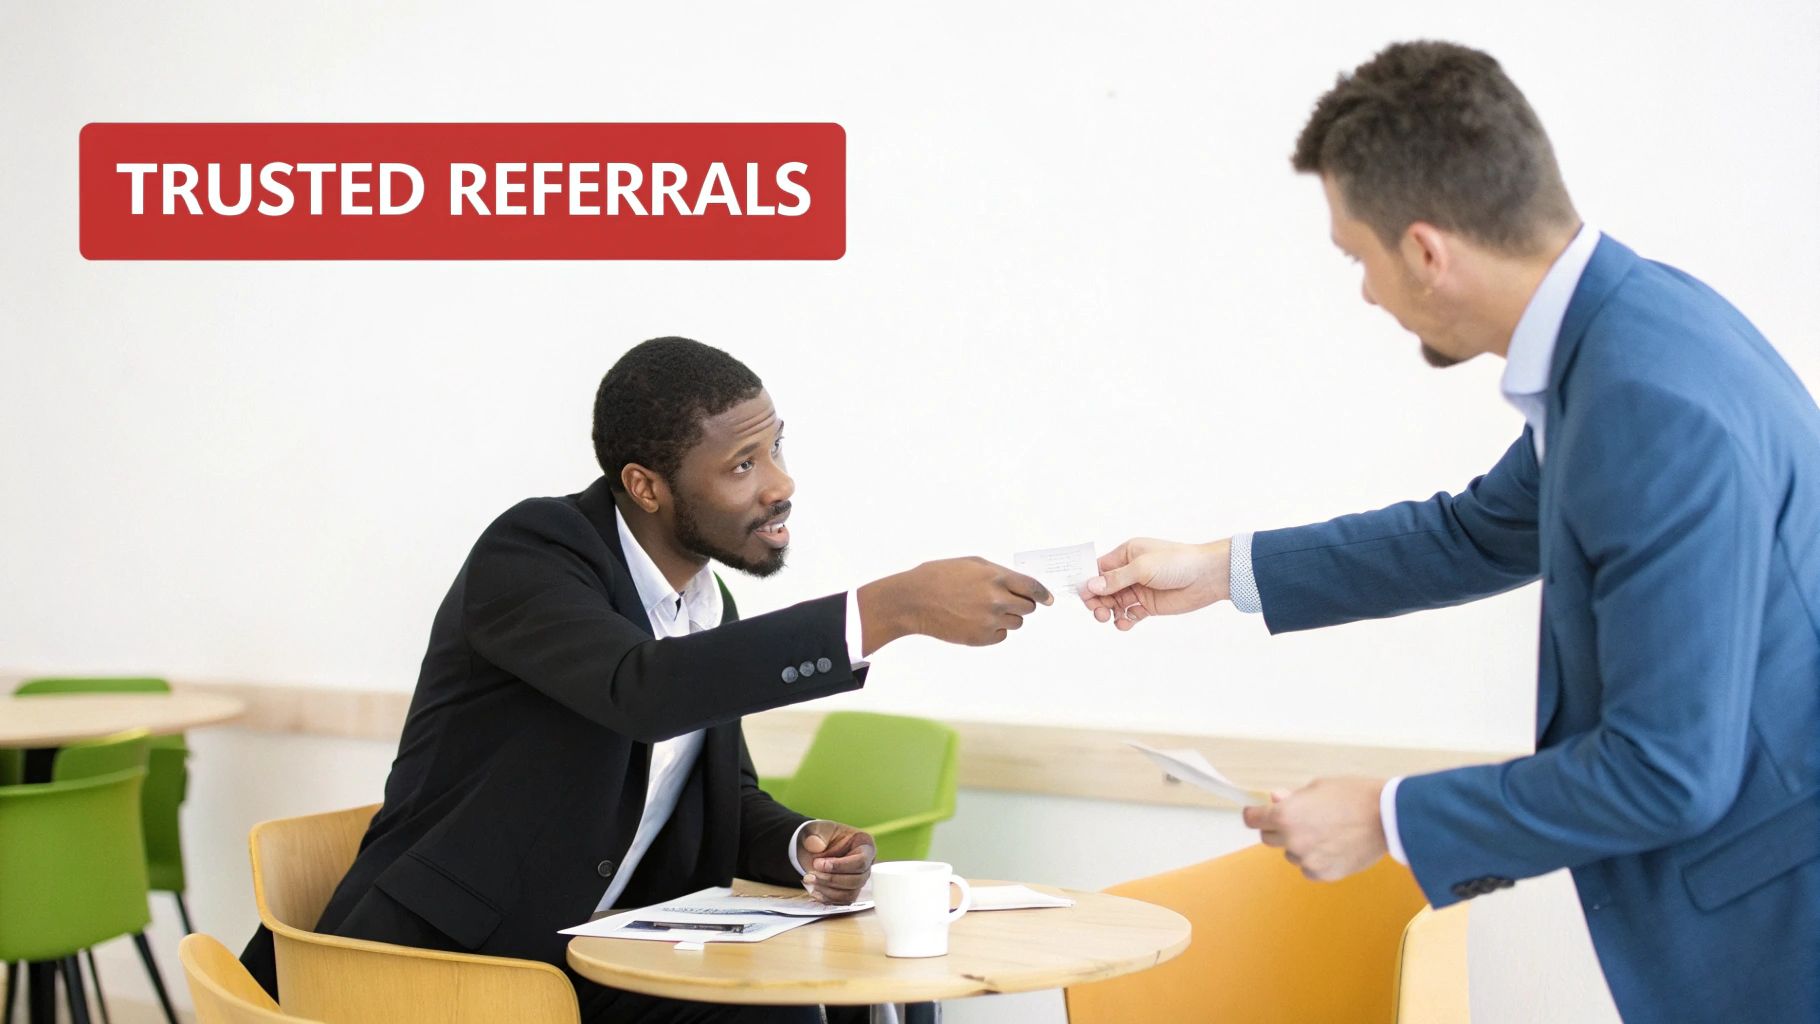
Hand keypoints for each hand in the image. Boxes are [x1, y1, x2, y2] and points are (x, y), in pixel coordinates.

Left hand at [796, 820, 875, 904]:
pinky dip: (827, 898)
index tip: (818, 864)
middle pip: (857, 880)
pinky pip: (843, 902)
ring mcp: (860, 878)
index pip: (861, 861)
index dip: (839, 866)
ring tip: (809, 880)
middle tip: (810, 874)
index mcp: (865, 843)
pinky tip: (814, 890)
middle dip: (831, 879)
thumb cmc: (821, 836)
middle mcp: (867, 863)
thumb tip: (816, 844)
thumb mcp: (817, 829)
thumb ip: (816, 834)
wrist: (814, 848)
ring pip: (851, 893)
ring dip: (827, 890)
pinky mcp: (850, 890)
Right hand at [858, 557, 1052, 653]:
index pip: (1033, 588)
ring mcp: (990, 621)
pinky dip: (994, 630)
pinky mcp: (981, 638)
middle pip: (1028, 608)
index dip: (1043, 594)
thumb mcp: (972, 564)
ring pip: (1016, 623)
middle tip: (1004, 601)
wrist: (914, 601)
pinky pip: (1001, 636)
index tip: (1047, 599)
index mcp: (997, 578)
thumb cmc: (939, 576)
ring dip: (1007, 617)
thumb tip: (1019, 584)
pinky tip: (975, 621)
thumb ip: (999, 573)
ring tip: (983, 609)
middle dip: (1021, 604)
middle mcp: (997, 600)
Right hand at [1080, 538, 1230, 629]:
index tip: (1082, 595)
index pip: (1098, 568)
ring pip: (1113, 603)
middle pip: (1102, 589)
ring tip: (1110, 618)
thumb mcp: (1142, 567)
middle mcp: (1129, 572)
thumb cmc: (1177, 562)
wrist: (1207, 576)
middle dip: (1096, 600)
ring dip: (1108, 612)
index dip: (1088, 581)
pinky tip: (1125, 623)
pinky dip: (1123, 621)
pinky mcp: (1148, 605)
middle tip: (1098, 611)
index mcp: (1126, 555)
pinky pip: (1129, 615)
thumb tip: (1091, 586)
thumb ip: (1116, 579)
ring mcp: (1139, 589)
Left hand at [1242, 777, 1388, 881]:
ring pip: (1291, 854)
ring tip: (1324, 833)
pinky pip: (1308, 869)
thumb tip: (1275, 799)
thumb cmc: (1354, 796)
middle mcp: (1293, 840)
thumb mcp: (1318, 787)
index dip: (1255, 815)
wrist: (1387, 818)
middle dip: (1278, 829)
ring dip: (1298, 845)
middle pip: (1268, 838)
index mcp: (1286, 816)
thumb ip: (1292, 798)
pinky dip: (1315, 860)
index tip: (1257, 814)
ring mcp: (1308, 860)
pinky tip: (1332, 847)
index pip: (1253, 820)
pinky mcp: (1325, 874)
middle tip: (1299, 820)